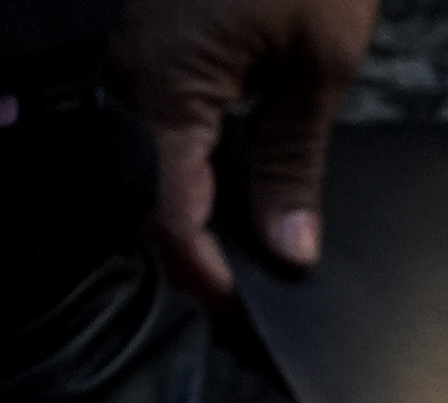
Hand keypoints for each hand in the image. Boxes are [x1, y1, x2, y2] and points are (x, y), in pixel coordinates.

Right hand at [114, 0, 373, 301]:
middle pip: (145, 203)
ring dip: (185, 211)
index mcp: (163, 87)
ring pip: (143, 170)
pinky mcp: (141, 48)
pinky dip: (182, 167)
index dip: (205, 273)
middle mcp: (129, 78)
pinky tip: (220, 183)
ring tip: (236, 245)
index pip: (170, 219)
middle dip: (190, 253)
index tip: (241, 308)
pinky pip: (149, 129)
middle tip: (242, 289)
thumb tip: (289, 247)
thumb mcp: (319, 58)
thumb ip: (294, 160)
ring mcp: (128, 62)